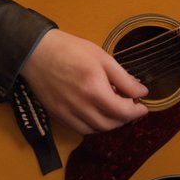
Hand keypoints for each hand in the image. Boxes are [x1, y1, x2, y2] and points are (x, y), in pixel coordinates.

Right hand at [20, 29, 148, 134]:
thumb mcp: (102, 57)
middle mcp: (81, 106)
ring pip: (96, 130)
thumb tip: (142, 92)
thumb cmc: (71, 49)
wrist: (36, 52)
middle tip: (130, 107)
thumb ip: (124, 78)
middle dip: (125, 118)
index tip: (143, 106)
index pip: (122, 112)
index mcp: (94, 89)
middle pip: (111, 124)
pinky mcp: (58, 116)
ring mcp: (68, 114)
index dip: (136, 112)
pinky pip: (81, 129)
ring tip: (115, 110)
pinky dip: (93, 126)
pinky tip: (97, 114)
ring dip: (110, 124)